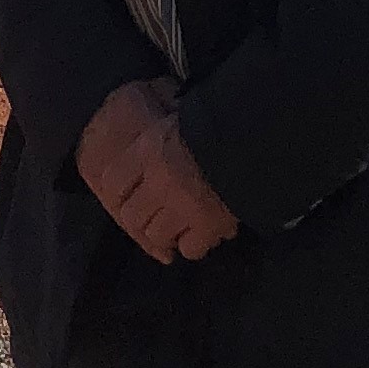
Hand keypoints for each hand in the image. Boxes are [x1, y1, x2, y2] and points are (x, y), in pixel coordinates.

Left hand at [77, 78, 236, 262]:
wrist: (255, 137)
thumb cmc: (215, 122)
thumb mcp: (176, 118)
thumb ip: (156, 139)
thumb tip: (144, 139)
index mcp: (148, 151)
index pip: (113, 182)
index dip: (119, 192)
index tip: (130, 196)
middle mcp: (159, 182)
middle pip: (132, 217)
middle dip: (143, 220)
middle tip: (156, 218)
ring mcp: (182, 207)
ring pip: (157, 236)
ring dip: (167, 235)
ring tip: (179, 227)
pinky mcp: (208, 227)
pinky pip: (190, 249)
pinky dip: (195, 244)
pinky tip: (202, 233)